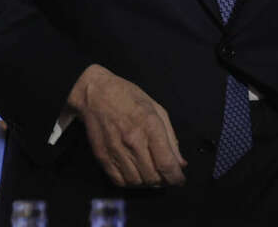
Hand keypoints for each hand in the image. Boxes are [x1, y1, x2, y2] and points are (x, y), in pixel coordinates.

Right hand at [66, 64, 186, 187]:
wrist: (97, 95)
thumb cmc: (130, 98)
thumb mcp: (158, 110)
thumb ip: (171, 138)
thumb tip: (180, 162)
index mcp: (151, 127)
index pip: (166, 162)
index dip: (175, 177)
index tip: (180, 180)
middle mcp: (133, 141)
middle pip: (152, 176)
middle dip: (163, 180)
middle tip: (166, 175)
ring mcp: (116, 151)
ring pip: (136, 181)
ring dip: (147, 182)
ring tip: (151, 173)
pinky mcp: (103, 157)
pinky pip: (119, 180)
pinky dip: (130, 182)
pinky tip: (136, 174)